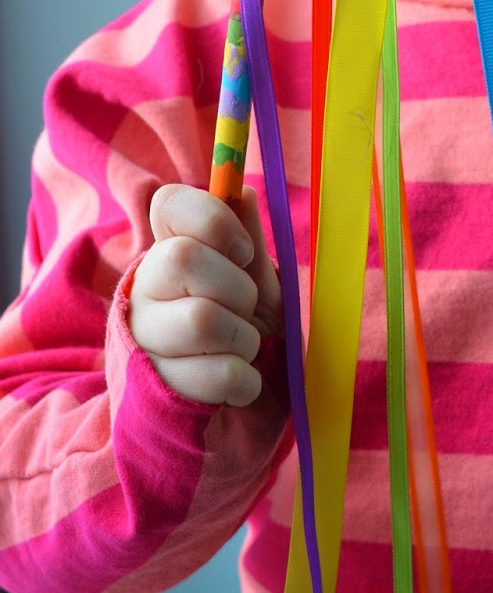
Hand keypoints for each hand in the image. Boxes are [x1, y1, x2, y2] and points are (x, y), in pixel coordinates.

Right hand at [129, 183, 282, 406]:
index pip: (168, 202)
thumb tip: (240, 192)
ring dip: (244, 338)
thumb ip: (247, 237)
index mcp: (168, 248)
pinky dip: (244, 380)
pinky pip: (216, 372)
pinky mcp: (152, 387)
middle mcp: (143, 287)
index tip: (242, 251)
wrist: (217, 400)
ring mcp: (142, 337)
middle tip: (244, 308)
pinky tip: (236, 380)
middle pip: (185, 258)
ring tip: (241, 347)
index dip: (214, 220)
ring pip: (202, 319)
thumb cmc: (235, 323)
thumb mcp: (250, 279)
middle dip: (237, 288)